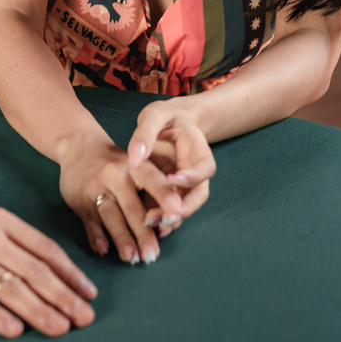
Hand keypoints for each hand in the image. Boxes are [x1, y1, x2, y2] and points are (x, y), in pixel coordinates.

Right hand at [0, 205, 96, 338]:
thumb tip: (50, 273)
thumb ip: (12, 243)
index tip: (88, 293)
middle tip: (84, 317)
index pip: (44, 248)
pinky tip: (14, 331)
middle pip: (34, 270)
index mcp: (0, 221)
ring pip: (10, 287)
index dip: (70, 273)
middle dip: (63, 296)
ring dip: (39, 311)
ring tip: (59, 328)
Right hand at [57, 137, 174, 264]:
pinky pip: (89, 220)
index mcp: (135, 165)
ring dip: (122, 239)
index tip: (176, 213)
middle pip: (132, 207)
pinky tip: (103, 250)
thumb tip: (168, 223)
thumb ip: (151, 190)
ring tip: (132, 258)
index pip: (152, 180)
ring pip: (111, 216)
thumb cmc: (117, 163)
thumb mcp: (135, 166)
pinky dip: (96, 236)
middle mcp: (116, 174)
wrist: (78, 147)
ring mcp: (95, 187)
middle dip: (143, 233)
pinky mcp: (79, 199)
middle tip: (152, 255)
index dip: (164, 196)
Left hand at [126, 100, 215, 236]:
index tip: (172, 179)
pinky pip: (171, 206)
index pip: (205, 167)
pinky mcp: (172, 190)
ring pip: (186, 204)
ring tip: (151, 224)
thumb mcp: (153, 115)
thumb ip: (144, 133)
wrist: (165, 123)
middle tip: (164, 217)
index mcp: (197, 147)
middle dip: (184, 208)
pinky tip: (148, 226)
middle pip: (199, 194)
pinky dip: (162, 217)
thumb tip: (135, 159)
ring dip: (172, 217)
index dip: (193, 176)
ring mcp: (185, 182)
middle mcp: (195, 168)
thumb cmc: (162, 117)